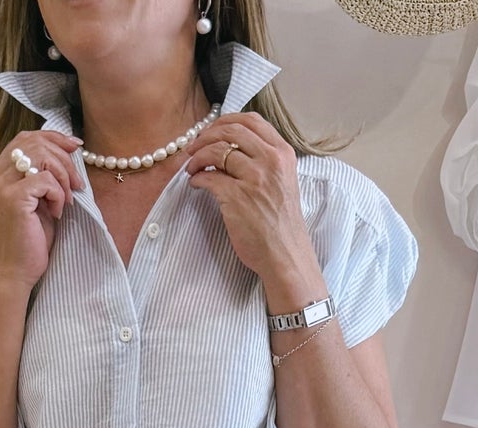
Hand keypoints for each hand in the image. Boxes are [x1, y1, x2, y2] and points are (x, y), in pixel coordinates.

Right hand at [0, 130, 84, 291]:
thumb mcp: (36, 202)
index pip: (25, 138)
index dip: (53, 137)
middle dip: (64, 159)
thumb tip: (66, 154)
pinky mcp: (14, 199)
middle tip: (77, 184)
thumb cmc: (28, 242)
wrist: (14, 273)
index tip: (75, 146)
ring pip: (41, 156)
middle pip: (35, 142)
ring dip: (63, 176)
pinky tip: (57, 212)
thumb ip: (42, 177)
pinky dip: (58, 194)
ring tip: (66, 200)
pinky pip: (45, 180)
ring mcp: (2, 186)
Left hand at [184, 114, 318, 288]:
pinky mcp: (237, 198)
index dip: (226, 121)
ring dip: (197, 157)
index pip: (251, 121)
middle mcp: (271, 161)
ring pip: (216, 151)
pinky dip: (197, 178)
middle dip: (206, 135)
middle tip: (194, 147)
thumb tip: (232, 148)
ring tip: (191, 167)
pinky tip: (195, 183)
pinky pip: (208, 177)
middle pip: (231, 131)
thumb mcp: (283, 182)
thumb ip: (265, 161)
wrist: (286, 255)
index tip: (212, 130)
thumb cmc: (282, 224)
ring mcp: (254, 179)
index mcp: (283, 154)